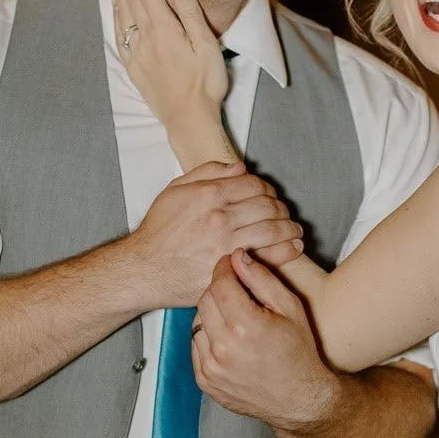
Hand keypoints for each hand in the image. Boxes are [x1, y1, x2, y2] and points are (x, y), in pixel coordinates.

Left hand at [113, 0, 231, 167]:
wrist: (188, 120)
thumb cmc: (205, 83)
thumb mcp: (206, 45)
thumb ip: (190, 12)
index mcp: (164, 29)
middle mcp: (145, 38)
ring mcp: (136, 53)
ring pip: (123, 13)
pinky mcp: (134, 67)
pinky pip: (119, 34)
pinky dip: (116, 15)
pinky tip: (116, 5)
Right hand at [131, 164, 303, 307]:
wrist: (144, 268)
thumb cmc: (158, 232)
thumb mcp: (174, 191)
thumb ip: (207, 174)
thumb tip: (239, 169)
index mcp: (208, 194)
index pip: (254, 184)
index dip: (267, 188)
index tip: (270, 195)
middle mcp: (220, 217)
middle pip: (268, 205)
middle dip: (281, 208)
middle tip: (284, 213)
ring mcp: (227, 244)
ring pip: (273, 229)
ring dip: (290, 227)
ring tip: (294, 229)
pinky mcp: (230, 268)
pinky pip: (269, 256)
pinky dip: (287, 249)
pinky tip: (294, 246)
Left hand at [192, 250, 340, 429]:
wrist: (299, 398)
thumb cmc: (299, 352)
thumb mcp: (291, 308)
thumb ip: (262, 279)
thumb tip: (238, 257)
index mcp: (246, 326)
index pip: (221, 283)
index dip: (225, 268)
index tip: (230, 264)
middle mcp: (224, 348)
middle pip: (205, 299)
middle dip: (218, 289)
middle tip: (235, 291)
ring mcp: (211, 367)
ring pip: (197, 322)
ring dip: (212, 314)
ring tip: (235, 319)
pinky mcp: (205, 380)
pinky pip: (195, 346)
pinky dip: (208, 338)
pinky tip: (229, 340)